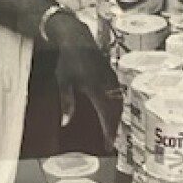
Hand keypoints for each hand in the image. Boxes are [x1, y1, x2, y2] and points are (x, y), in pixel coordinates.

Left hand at [47, 12, 122, 153]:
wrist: (76, 37)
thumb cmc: (67, 60)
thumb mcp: (63, 81)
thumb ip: (66, 103)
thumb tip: (65, 123)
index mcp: (96, 88)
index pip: (106, 115)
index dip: (109, 131)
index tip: (108, 144)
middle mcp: (108, 85)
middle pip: (116, 111)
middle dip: (114, 128)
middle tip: (110, 142)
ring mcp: (112, 79)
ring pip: (119, 103)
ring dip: (117, 118)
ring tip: (112, 130)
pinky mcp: (112, 74)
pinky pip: (119, 94)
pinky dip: (117, 106)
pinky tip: (112, 112)